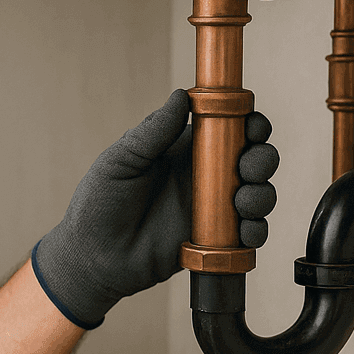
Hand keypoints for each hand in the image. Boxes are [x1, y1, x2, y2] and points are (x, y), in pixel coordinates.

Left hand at [32, 89, 278, 328]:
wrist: (92, 257)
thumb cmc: (98, 204)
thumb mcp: (120, 162)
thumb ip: (153, 132)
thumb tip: (182, 96)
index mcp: (182, 149)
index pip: (228, 128)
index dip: (248, 123)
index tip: (253, 126)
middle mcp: (203, 175)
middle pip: (252, 158)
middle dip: (262, 157)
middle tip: (249, 167)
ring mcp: (211, 208)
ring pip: (257, 193)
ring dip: (261, 193)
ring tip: (242, 202)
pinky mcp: (214, 240)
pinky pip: (248, 233)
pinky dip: (255, 230)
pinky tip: (244, 231)